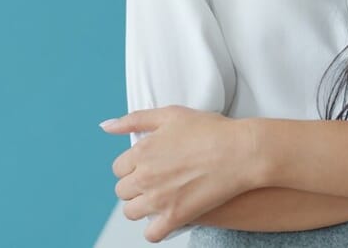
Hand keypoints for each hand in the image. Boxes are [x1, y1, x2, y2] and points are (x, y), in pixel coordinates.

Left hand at [102, 106, 258, 242]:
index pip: (119, 168)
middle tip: (156, 182)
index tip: (147, 166)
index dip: (133, 167)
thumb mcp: (171, 114)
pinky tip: (167, 219)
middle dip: (136, 187)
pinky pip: (152, 234)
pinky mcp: (176, 216)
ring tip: (160, 199)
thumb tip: (106, 126)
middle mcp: (145, 176)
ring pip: (132, 212)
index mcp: (142, 151)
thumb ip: (135, 119)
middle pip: (123, 191)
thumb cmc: (211, 130)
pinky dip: (156, 229)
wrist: (241, 152)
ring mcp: (159, 199)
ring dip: (142, 207)